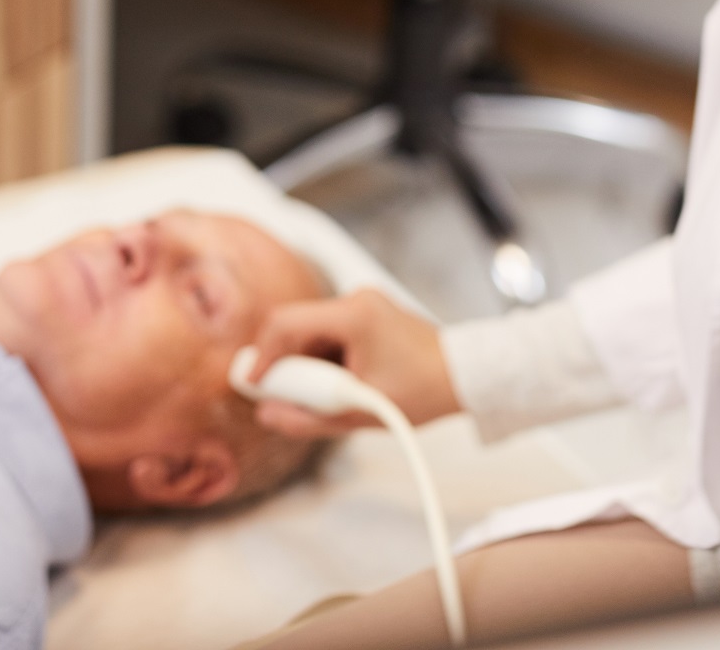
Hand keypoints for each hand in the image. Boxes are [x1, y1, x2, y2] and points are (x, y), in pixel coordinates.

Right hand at [245, 288, 460, 438]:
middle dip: (284, 364)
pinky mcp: (369, 313)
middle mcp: (357, 300)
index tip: (253, 384)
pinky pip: (330, 333)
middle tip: (281, 398)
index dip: (261, 355)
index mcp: (354, 316)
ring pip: (311, 332)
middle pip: (295, 326)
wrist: (466, 375)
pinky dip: (324, 359)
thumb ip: (307, 418)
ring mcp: (364, 303)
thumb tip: (267, 414)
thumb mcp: (358, 414)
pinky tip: (338, 385)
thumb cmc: (422, 392)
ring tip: (322, 398)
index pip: (285, 323)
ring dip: (305, 364)